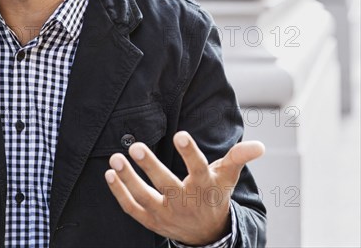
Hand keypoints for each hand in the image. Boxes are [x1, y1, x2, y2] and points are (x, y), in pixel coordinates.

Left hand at [105, 130, 264, 244]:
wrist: (206, 234)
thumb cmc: (214, 195)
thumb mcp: (228, 177)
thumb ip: (239, 158)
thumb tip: (259, 146)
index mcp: (204, 188)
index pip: (199, 169)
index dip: (190, 153)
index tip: (180, 135)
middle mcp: (185, 202)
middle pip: (166, 184)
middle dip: (150, 166)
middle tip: (136, 146)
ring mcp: (166, 214)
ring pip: (145, 197)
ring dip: (128, 179)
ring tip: (116, 158)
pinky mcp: (152, 221)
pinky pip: (132, 209)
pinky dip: (119, 194)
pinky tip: (110, 174)